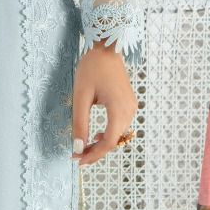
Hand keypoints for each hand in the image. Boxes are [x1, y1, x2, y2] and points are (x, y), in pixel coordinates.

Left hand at [71, 41, 136, 166]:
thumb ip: (80, 123)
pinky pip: (120, 125)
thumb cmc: (92, 69)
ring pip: (118, 134)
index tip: (78, 161)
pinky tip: (96, 134)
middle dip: (96, 151)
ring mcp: (131, 107)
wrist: (106, 49)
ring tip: (85, 147)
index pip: (108, 141)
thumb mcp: (81, 96)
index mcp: (119, 110)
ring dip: (102, 143)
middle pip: (114, 140)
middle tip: (78, 157)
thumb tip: (78, 146)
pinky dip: (108, 133)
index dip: (93, 155)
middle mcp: (129, 110)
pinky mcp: (129, 103)